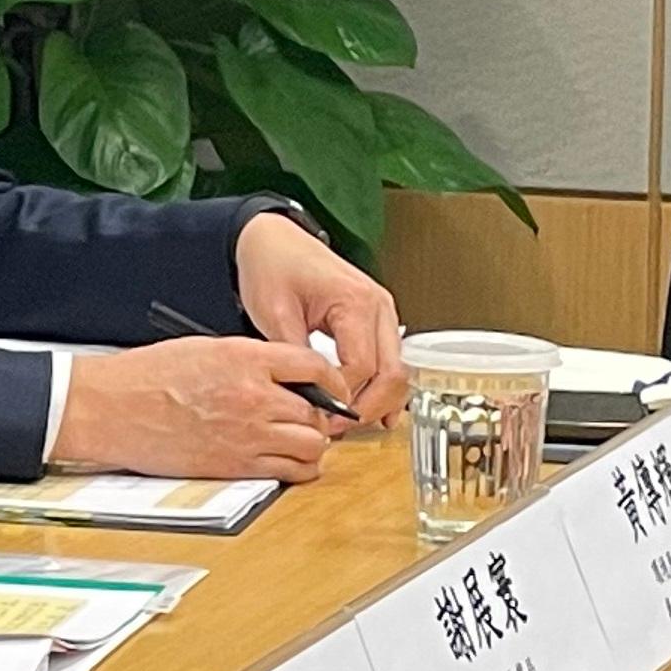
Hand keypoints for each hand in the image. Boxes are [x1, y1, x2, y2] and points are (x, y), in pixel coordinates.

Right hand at [56, 336, 347, 482]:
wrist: (113, 409)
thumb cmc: (149, 376)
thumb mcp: (208, 349)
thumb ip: (253, 361)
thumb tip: (287, 375)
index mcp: (246, 359)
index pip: (316, 366)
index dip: (332, 379)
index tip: (332, 386)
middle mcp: (254, 397)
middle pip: (319, 411)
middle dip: (321, 415)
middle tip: (311, 416)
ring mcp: (247, 435)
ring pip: (314, 446)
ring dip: (312, 443)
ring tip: (298, 439)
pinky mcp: (237, 467)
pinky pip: (292, 473)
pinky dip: (298, 469)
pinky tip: (285, 459)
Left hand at [235, 213, 404, 424]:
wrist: (273, 241)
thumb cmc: (273, 266)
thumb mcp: (275, 313)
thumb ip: (296, 358)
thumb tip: (311, 398)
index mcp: (356, 300)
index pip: (362, 366)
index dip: (343, 398)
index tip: (322, 416)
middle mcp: (379, 306)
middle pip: (391, 373)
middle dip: (367, 407)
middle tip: (338, 429)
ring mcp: (383, 313)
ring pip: (397, 371)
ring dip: (379, 401)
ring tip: (350, 424)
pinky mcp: (376, 321)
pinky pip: (390, 361)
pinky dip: (383, 388)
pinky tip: (371, 412)